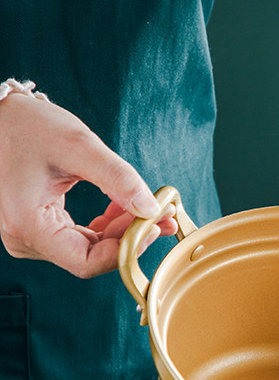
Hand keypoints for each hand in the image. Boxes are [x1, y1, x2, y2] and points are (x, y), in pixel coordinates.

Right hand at [0, 92, 176, 276]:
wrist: (0, 117)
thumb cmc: (28, 126)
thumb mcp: (79, 146)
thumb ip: (119, 179)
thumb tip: (151, 208)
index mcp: (27, 225)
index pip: (86, 263)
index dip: (124, 250)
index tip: (152, 227)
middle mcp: (24, 238)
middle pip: (89, 256)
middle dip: (129, 237)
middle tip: (161, 216)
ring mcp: (29, 235)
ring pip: (88, 247)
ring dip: (121, 230)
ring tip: (150, 209)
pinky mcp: (38, 227)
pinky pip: (80, 236)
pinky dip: (106, 224)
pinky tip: (125, 206)